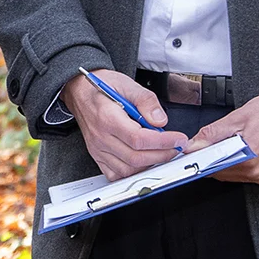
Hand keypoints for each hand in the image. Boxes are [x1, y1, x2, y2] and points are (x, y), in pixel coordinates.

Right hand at [66, 69, 185, 179]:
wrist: (80, 92)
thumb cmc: (102, 87)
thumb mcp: (127, 84)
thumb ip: (146, 100)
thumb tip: (160, 121)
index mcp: (108, 118)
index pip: (139, 139)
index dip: (163, 142)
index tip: (178, 139)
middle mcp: (101, 137)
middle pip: (136, 157)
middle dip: (162, 155)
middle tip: (176, 147)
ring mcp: (98, 149)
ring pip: (128, 169)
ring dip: (149, 164)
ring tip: (161, 152)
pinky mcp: (97, 156)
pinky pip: (116, 174)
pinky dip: (133, 172)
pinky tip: (143, 161)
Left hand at [187, 91, 258, 185]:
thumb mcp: (237, 117)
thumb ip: (212, 134)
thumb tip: (194, 145)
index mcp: (249, 159)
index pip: (213, 169)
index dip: (200, 159)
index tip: (194, 153)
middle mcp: (258, 172)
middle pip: (222, 173)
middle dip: (214, 159)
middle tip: (216, 142)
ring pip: (233, 175)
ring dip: (226, 162)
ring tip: (234, 142)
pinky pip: (245, 175)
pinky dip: (239, 164)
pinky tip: (244, 149)